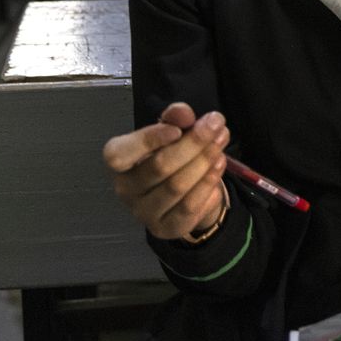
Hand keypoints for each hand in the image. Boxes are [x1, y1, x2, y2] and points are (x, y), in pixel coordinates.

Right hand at [103, 103, 230, 242]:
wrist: (180, 195)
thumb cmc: (168, 155)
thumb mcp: (170, 131)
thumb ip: (174, 118)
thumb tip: (183, 113)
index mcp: (118, 164)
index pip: (119, 155)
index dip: (149, 140)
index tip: (180, 128)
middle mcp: (125, 190)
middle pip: (159, 167)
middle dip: (192, 143)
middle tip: (217, 124)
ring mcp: (143, 213)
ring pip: (176, 187)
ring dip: (204, 162)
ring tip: (221, 142)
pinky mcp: (165, 228)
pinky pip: (189, 207)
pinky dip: (207, 185)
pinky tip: (219, 167)